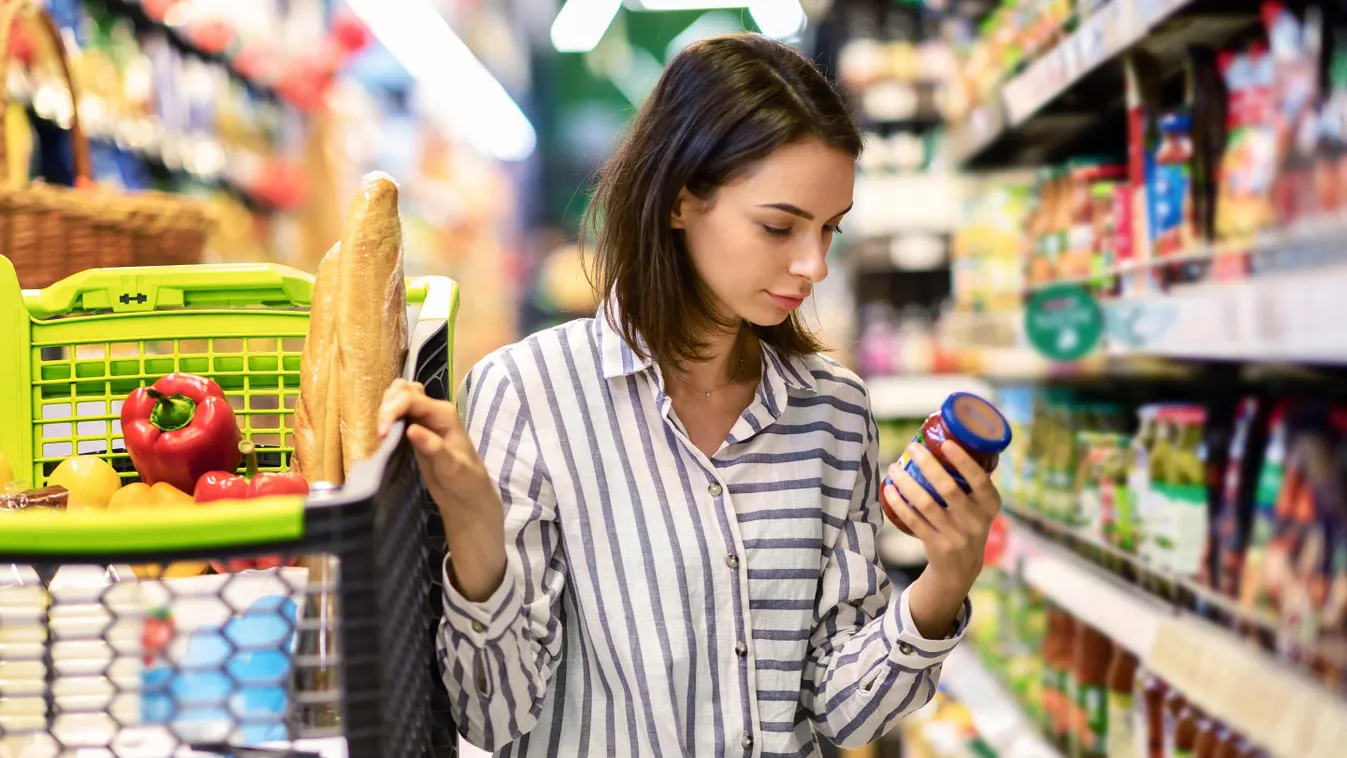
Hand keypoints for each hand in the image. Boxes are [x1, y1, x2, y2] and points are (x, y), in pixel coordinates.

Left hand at [377, 379, 506, 600]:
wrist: (470, 500)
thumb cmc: (446, 473)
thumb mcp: (423, 444)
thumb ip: (409, 419)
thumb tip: (390, 397)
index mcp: (432, 413)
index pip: (403, 392)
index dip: (386, 404)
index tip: (377, 428)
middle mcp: (439, 415)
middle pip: (405, 391)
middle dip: (387, 405)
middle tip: (381, 429)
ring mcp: (447, 434)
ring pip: (417, 402)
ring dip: (397, 408)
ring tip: (387, 429)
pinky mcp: (453, 461)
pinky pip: (436, 444)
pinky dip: (425, 439)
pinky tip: (414, 434)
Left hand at [883, 442, 1001, 637]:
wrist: (961, 568)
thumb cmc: (968, 522)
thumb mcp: (980, 506)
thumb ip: (971, 481)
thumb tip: (948, 438)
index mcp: (990, 505)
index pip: (980, 481)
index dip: (963, 462)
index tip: (946, 443)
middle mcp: (976, 521)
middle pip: (948, 489)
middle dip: (927, 465)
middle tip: (912, 448)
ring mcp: (956, 536)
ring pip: (926, 504)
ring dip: (906, 482)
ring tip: (894, 467)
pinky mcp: (936, 545)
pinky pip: (913, 520)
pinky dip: (899, 503)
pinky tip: (890, 490)